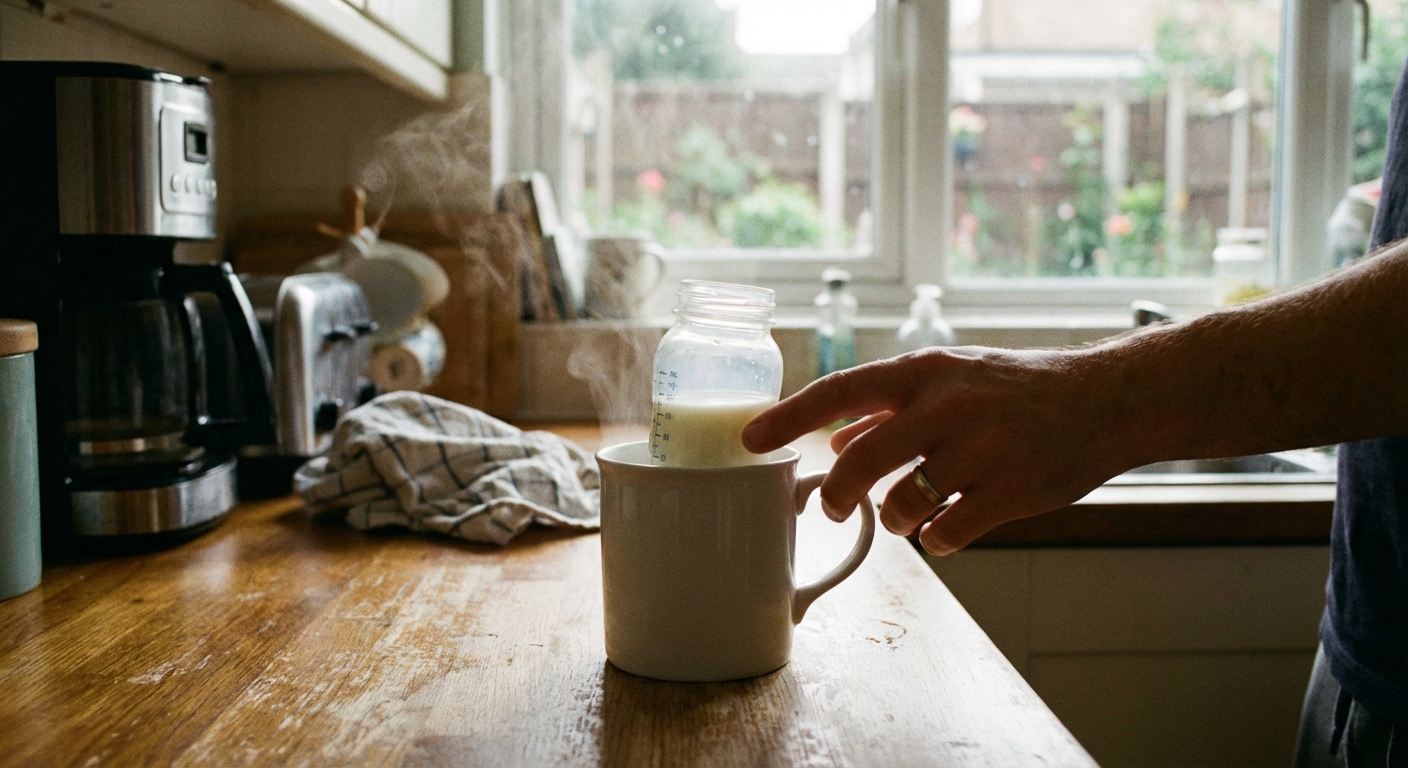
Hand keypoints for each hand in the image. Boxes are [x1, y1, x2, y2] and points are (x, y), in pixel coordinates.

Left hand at [742, 346, 1140, 554]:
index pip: (841, 390)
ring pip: (905, 505)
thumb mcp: (949, 379)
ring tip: (910, 513)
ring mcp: (982, 450)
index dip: (790, 417)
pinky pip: (948, 534)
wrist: (1104, 399)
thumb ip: (889, 410)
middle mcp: (949, 406)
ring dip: (897, 520)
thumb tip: (834, 440)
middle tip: (835, 506)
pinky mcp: (1011, 491)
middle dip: (839, 492)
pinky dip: (937, 538)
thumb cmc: (1015, 389)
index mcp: (926, 371)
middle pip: (864, 461)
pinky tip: (950, 525)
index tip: (750, 439)